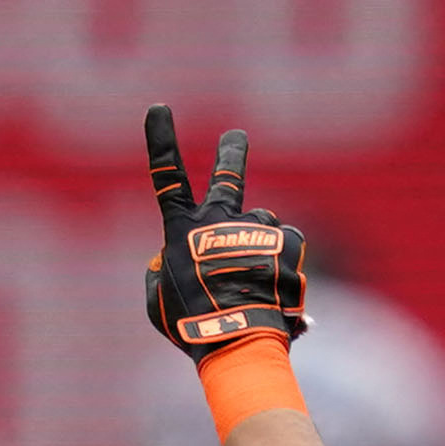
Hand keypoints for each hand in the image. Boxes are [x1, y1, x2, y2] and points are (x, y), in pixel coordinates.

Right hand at [142, 105, 306, 359]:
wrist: (237, 336)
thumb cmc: (190, 325)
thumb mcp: (158, 303)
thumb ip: (159, 274)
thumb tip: (166, 261)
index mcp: (183, 230)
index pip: (167, 177)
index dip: (161, 141)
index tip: (159, 109)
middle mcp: (221, 219)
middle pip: (227, 175)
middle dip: (231, 153)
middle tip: (236, 137)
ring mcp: (256, 226)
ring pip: (261, 224)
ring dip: (259, 243)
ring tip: (254, 282)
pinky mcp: (286, 240)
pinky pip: (284, 247)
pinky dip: (281, 266)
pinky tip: (275, 291)